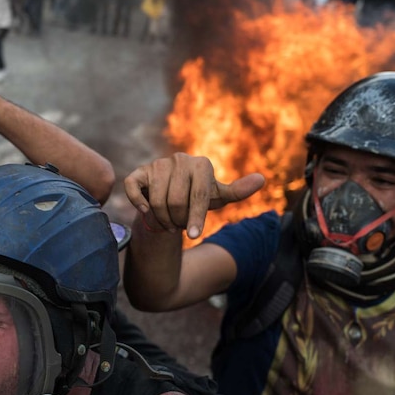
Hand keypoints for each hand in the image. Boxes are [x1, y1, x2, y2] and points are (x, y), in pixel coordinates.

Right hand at [124, 153, 264, 237]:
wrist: (172, 194)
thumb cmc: (198, 197)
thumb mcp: (219, 197)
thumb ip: (238, 191)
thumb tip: (261, 179)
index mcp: (202, 164)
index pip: (198, 197)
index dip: (195, 218)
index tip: (193, 235)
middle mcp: (180, 159)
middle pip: (176, 202)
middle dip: (178, 220)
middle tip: (180, 224)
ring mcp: (158, 164)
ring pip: (156, 201)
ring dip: (161, 219)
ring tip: (168, 221)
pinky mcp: (140, 172)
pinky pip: (133, 189)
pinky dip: (139, 205)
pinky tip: (146, 211)